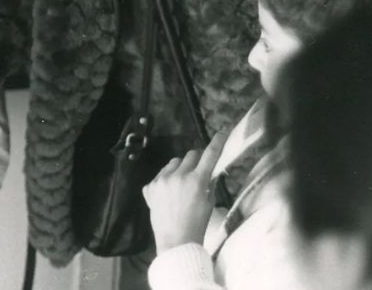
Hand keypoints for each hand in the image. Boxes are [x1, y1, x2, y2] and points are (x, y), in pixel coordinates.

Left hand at [142, 130, 229, 251]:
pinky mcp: (149, 187)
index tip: (222, 132)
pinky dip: (166, 181)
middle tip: (199, 171)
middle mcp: (177, 176)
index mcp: (196, 180)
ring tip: (182, 185)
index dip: (217, 142)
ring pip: (173, 163)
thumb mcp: (210, 202)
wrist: (175, 240)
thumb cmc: (197, 223)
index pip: (210, 155)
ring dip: (180, 168)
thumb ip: (209, 183)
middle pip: (190, 155)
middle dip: (197, 160)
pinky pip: (160, 176)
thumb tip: (211, 170)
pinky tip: (168, 195)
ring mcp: (160, 180)